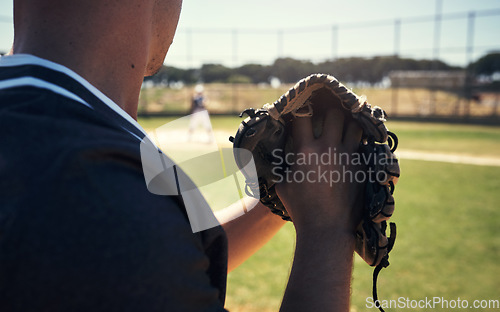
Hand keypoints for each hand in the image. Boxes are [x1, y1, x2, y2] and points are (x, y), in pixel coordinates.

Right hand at [276, 108, 364, 233]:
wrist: (327, 228)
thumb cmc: (301, 209)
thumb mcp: (283, 185)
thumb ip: (284, 166)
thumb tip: (281, 156)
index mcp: (305, 151)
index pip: (302, 116)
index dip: (301, 110)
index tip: (301, 111)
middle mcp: (328, 148)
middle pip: (334, 114)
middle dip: (330, 111)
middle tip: (327, 114)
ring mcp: (348, 156)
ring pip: (354, 125)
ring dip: (348, 122)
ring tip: (344, 124)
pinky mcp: (361, 166)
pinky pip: (363, 144)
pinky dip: (358, 140)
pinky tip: (354, 141)